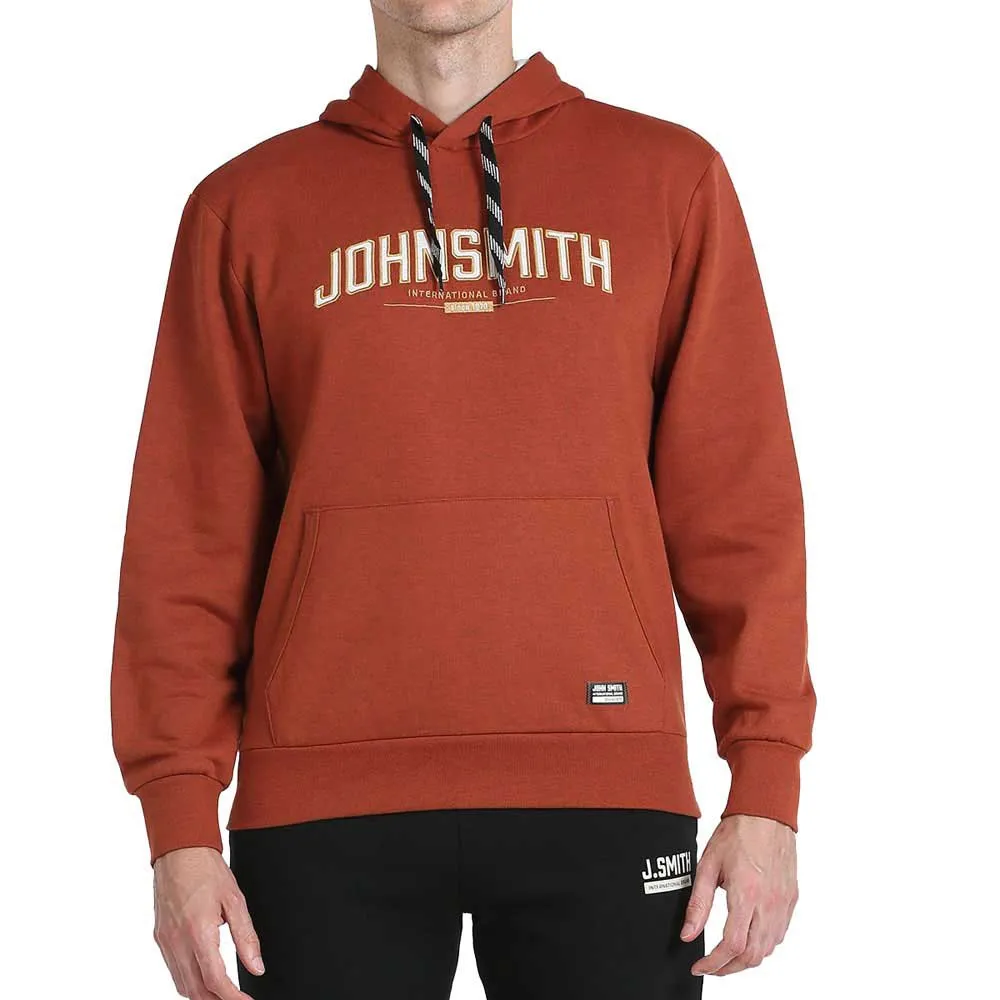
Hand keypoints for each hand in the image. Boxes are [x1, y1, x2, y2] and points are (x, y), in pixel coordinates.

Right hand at [152, 846, 264, 998]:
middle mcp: (177, 942)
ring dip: (202, 995)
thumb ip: (246, 937)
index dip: (232, 998)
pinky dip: (188, 982)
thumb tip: (256, 966)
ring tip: (223, 993)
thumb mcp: (235, 900)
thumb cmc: (207, 870)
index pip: (215, 980)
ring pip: (182, 985)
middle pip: (196, 990)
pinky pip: (173, 970)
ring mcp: (165, 942)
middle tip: (237, 998)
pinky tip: (203, 978)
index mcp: (198, 932)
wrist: (180, 851)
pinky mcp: (160, 938)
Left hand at [680, 814, 797, 975]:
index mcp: (746, 895)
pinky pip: (779, 935)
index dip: (714, 963)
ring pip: (768, 950)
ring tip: (726, 956)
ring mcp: (783, 904)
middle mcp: (769, 904)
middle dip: (729, 968)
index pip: (732, 946)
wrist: (765, 814)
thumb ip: (698, 903)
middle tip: (710, 966)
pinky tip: (748, 938)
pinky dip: (763, 945)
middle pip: (752, 956)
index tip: (699, 966)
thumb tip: (687, 934)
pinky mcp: (791, 900)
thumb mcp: (708, 865)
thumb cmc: (737, 833)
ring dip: (746, 960)